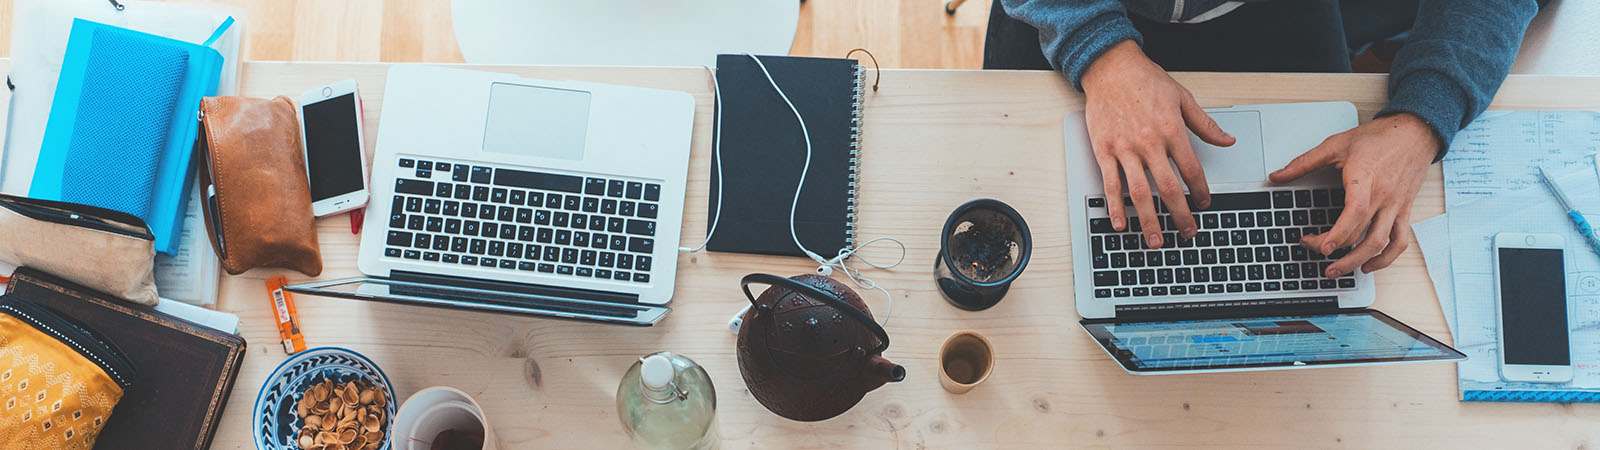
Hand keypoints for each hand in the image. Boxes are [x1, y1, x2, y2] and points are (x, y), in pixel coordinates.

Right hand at [1081, 41, 1235, 248]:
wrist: (1110, 68)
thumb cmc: (1145, 80)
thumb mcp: (1183, 98)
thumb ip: (1205, 124)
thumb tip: (1227, 141)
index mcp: (1172, 131)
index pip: (1192, 170)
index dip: (1201, 191)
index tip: (1204, 204)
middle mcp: (1149, 143)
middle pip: (1169, 188)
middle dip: (1180, 215)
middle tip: (1187, 232)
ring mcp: (1124, 149)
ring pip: (1140, 192)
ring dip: (1149, 220)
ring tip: (1156, 240)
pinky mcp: (1104, 150)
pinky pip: (1110, 184)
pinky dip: (1115, 206)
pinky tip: (1120, 223)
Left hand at [1269, 113, 1439, 276]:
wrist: (1414, 132)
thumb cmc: (1378, 138)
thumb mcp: (1336, 144)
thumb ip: (1304, 162)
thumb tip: (1277, 175)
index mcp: (1365, 178)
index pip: (1355, 212)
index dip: (1339, 233)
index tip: (1322, 247)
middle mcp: (1384, 196)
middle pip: (1363, 233)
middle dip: (1337, 250)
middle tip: (1315, 253)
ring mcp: (1396, 206)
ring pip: (1382, 243)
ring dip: (1359, 261)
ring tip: (1338, 270)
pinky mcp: (1405, 211)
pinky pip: (1400, 241)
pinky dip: (1386, 258)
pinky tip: (1368, 265)